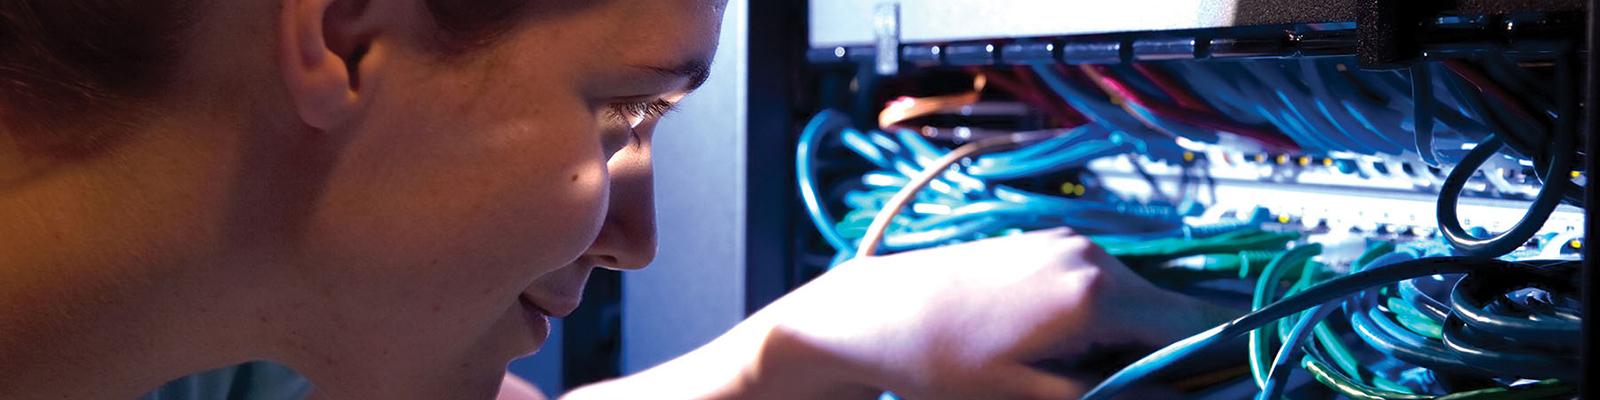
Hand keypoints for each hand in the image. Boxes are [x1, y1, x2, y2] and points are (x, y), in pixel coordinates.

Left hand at [751, 228, 1236, 398]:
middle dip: (1172, 360)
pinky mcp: (1048, 246)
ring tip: (1078, 378)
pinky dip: (1104, 323)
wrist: (872, 315)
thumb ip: (1120, 398)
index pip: (1199, 325)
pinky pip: (1103, 288)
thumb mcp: (1036, 399)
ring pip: (1137, 303)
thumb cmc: (942, 363)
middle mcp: (1093, 256)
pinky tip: (1062, 351)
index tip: (1231, 389)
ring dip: (1134, 344)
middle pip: (1172, 314)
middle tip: (1148, 395)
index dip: (1224, 362)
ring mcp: (1069, 245)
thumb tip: (1187, 397)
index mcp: (1097, 294)